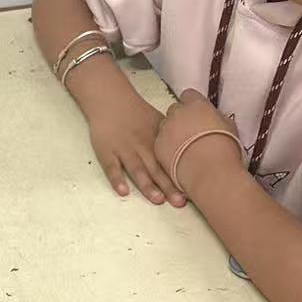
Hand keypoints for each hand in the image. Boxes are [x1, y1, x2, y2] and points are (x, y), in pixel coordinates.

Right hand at [85, 89, 186, 207]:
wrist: (110, 99)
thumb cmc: (137, 113)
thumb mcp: (159, 120)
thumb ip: (173, 136)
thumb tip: (194, 149)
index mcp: (156, 139)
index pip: (171, 160)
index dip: (181, 175)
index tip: (192, 190)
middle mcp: (142, 146)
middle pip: (157, 169)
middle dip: (169, 186)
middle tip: (179, 202)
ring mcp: (124, 150)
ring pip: (137, 170)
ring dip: (147, 186)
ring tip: (157, 200)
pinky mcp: (107, 152)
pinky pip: (112, 168)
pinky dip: (117, 179)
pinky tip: (123, 192)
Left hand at [153, 90, 243, 197]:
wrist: (210, 172)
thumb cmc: (225, 148)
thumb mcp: (228, 126)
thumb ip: (216, 117)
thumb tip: (212, 118)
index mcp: (196, 104)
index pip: (189, 95)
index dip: (192, 104)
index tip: (197, 114)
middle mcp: (177, 113)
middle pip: (174, 110)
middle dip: (180, 118)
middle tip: (190, 132)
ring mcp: (165, 129)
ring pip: (165, 127)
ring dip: (171, 133)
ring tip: (182, 148)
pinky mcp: (157, 147)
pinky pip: (160, 143)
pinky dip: (166, 149)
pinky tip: (175, 159)